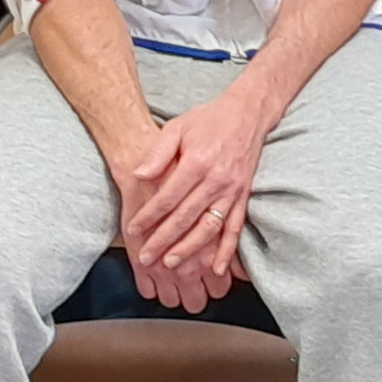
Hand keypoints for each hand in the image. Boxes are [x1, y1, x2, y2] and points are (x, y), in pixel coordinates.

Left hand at [123, 95, 268, 308]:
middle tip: (146, 257)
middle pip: (186, 217)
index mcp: (197, 162)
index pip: (168, 196)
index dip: (149, 215)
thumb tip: (138, 174)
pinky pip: (235, 228)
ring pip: (209, 227)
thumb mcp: (178, 127)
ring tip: (172, 264)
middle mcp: (216, 180)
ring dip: (190, 249)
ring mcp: (232, 191)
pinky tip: (217, 268)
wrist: (247, 113)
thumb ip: (158, 152)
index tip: (133, 230)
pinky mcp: (244, 197)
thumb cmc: (208, 120)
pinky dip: (228, 251)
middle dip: (163, 239)